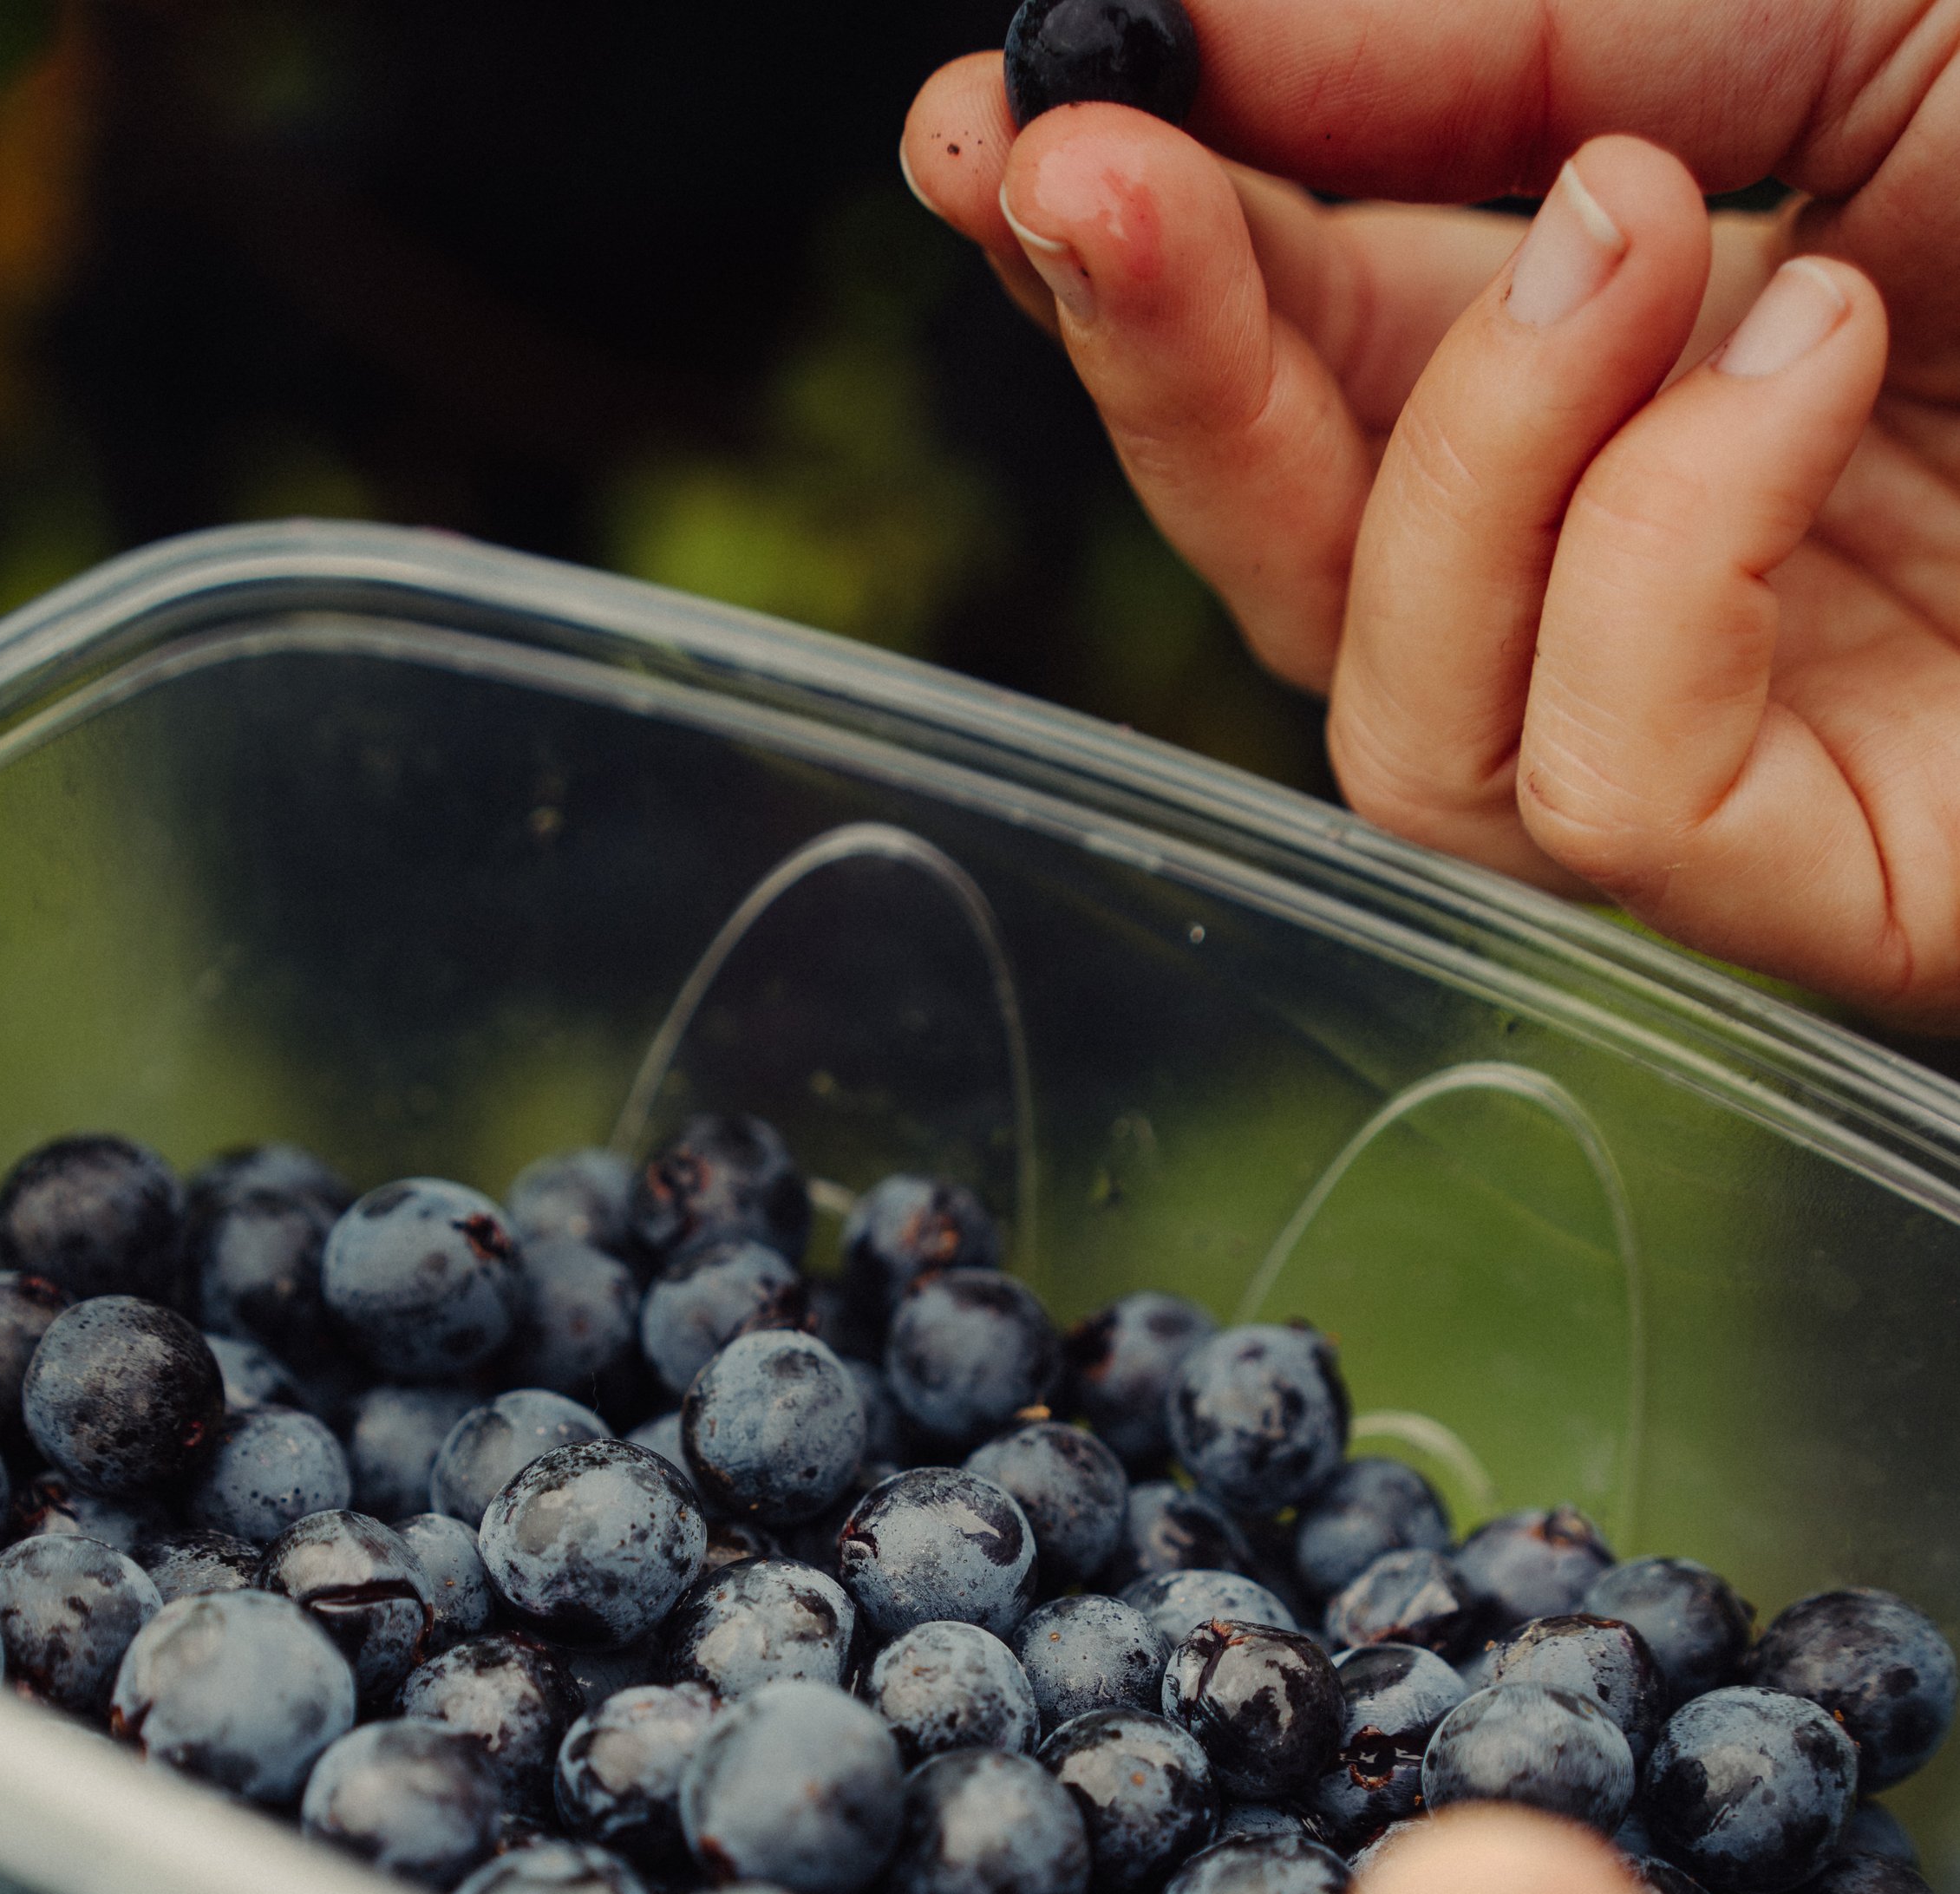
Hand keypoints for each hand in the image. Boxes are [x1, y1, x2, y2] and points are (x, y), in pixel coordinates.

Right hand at [901, 14, 1959, 1025]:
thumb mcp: (1800, 2)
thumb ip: (1484, 41)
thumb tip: (1162, 34)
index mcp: (1647, 378)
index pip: (1305, 373)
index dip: (1125, 278)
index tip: (977, 141)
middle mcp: (1651, 595)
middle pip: (1286, 575)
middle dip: (1159, 378)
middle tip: (1073, 183)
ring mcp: (1735, 767)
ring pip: (1392, 733)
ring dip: (1461, 458)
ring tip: (1645, 221)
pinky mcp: (1823, 897)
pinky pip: (1588, 804)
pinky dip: (1651, 563)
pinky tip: (1815, 363)